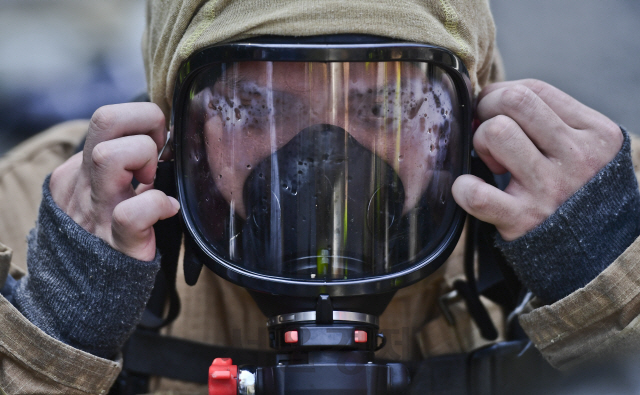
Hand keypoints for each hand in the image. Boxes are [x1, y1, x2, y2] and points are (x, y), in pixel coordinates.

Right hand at [49, 103, 179, 260]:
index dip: (140, 119)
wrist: (89, 294)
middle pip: (104, 120)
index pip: (106, 118)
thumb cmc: (111, 236)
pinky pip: (131, 213)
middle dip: (145, 123)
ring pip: (109, 156)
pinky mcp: (117, 241)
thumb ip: (123, 166)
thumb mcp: (106, 191)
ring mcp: (97, 211)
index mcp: (81, 169)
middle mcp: (83, 183)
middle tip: (160, 152)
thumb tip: (167, 143)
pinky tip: (167, 210)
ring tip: (155, 182)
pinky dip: (157, 205)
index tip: (159, 141)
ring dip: (146, 160)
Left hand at [452, 79, 622, 240]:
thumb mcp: (587, 149)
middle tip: (486, 131)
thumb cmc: (580, 191)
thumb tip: (488, 98)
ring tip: (492, 163)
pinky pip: (477, 193)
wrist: (597, 252)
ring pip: (496, 133)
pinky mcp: (523, 219)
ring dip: (480, 143)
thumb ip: (551, 120)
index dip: (500, 93)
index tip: (492, 110)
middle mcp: (575, 157)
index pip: (534, 90)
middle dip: (486, 109)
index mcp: (595, 133)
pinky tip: (470, 188)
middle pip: (513, 102)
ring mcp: (549, 188)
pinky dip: (463, 188)